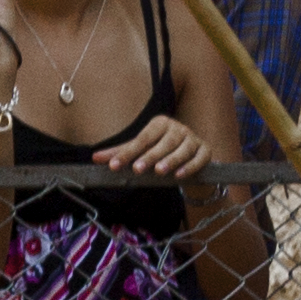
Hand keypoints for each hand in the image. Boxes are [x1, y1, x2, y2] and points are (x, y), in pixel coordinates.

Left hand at [92, 115, 219, 186]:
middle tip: (137, 168)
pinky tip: (179, 175)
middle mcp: (177, 128)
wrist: (189, 159)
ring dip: (171, 160)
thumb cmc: (159, 152)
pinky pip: (199, 158)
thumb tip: (95, 158)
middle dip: (149, 156)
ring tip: (159, 171)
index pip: (141, 139)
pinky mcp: (205, 151)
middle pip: (162, 143)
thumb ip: (119, 153)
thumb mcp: (139, 151)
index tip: (114, 166)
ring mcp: (193, 139)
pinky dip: (190, 166)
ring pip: (182, 150)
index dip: (128, 153)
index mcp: (159, 123)